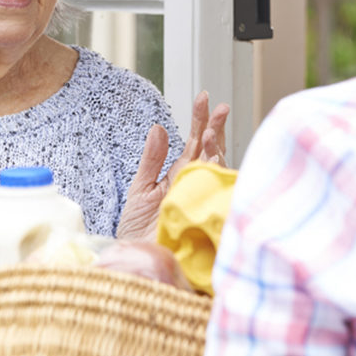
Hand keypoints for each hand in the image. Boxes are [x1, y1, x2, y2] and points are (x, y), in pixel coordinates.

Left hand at [117, 91, 229, 239]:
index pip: (195, 141)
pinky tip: (214, 162)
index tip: (203, 97)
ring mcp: (203, 198)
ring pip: (217, 168)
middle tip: (219, 107)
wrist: (136, 258)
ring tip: (209, 134)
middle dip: (216, 128)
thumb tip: (159, 126)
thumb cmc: (138, 230)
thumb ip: (151, 159)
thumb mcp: (140, 188)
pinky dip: (218, 177)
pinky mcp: (206, 215)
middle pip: (212, 150)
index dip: (200, 119)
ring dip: (215, 150)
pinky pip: (218, 193)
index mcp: (181, 173)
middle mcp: (197, 182)